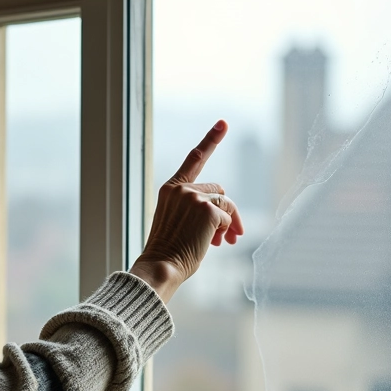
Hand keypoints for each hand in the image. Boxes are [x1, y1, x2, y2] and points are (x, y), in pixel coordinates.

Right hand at [129, 120, 243, 300]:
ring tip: (217, 243)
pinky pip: (228, 217)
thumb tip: (228, 217)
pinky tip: (212, 243)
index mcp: (170, 189)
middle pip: (219, 191)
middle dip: (226, 211)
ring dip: (227, 224)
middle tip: (226, 237)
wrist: (161, 266)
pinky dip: (225, 231)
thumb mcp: (180, 221)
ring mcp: (193, 196)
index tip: (224, 123)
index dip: (211, 139)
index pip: (194, 159)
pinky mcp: (207, 209)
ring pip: (226, 204)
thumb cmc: (170, 250)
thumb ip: (198, 208)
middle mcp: (180, 188)